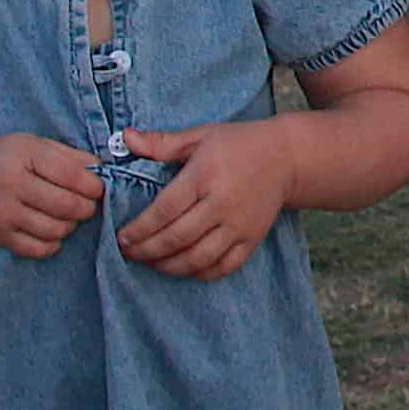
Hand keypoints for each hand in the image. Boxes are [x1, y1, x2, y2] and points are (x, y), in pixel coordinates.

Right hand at [0, 132, 108, 260]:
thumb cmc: (7, 159)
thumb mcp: (36, 145)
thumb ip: (71, 156)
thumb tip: (103, 170)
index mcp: (23, 156)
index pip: (71, 175)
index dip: (93, 185)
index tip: (97, 188)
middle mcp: (10, 184)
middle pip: (66, 205)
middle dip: (86, 208)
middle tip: (86, 204)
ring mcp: (3, 213)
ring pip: (55, 230)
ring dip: (70, 226)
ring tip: (67, 216)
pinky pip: (38, 249)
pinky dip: (53, 243)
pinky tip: (52, 231)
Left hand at [113, 119, 297, 278]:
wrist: (286, 157)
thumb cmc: (238, 144)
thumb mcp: (200, 136)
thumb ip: (161, 142)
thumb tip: (126, 138)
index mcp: (205, 175)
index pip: (165, 210)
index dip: (140, 228)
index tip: (122, 237)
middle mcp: (223, 203)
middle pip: (177, 238)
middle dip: (147, 251)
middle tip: (128, 254)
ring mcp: (240, 225)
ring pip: (198, 258)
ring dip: (169, 266)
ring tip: (150, 263)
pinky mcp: (252, 239)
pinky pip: (223, 267)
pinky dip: (200, 273)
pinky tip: (182, 269)